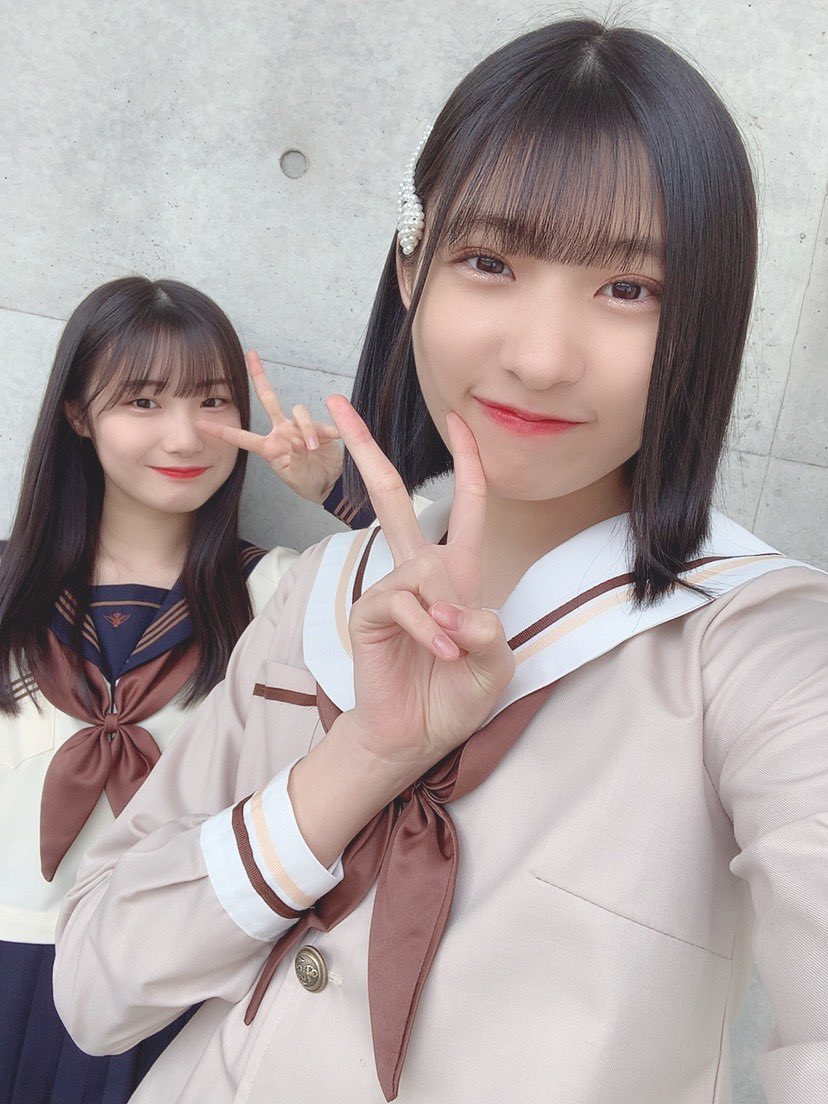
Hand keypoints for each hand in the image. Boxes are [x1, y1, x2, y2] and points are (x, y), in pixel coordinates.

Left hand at [197, 350, 342, 503]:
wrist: (329, 485)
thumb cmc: (306, 481)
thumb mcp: (294, 476)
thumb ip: (294, 460)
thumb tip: (298, 442)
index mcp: (269, 447)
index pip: (242, 437)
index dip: (222, 431)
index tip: (201, 424)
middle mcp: (282, 432)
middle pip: (268, 398)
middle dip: (259, 376)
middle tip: (251, 355)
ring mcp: (300, 428)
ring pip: (299, 413)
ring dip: (307, 430)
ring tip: (312, 449)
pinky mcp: (322, 428)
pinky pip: (324, 424)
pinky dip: (330, 431)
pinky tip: (335, 437)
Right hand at [326, 395, 514, 776]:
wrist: (416, 736)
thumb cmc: (456, 694)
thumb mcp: (497, 664)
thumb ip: (490, 632)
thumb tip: (458, 607)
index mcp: (458, 572)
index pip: (465, 504)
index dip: (468, 460)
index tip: (459, 420)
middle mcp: (422, 571)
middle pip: (393, 495)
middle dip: (366, 449)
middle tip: (336, 404)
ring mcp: (392, 589)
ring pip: (415, 560)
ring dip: (443, 610)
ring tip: (451, 650)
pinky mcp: (369, 612)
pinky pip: (400, 599)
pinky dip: (426, 625)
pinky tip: (436, 648)